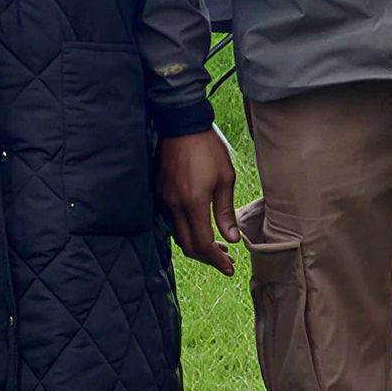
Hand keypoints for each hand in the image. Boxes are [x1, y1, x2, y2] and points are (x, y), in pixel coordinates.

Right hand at [155, 127, 240, 273]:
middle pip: (188, 245)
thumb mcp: (225, 177)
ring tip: (216, 246)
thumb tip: (232, 239)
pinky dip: (186, 230)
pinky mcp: (159, 191)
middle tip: (225, 260)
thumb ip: (225, 211)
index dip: (217, 260)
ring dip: (196, 244)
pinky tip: (199, 226)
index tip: (230, 268)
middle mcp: (174, 205)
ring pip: (177, 234)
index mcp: (193, 203)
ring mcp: (164, 198)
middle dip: (207, 258)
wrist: (180, 123)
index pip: (203, 244)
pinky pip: (170, 220)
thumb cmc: (207, 147)